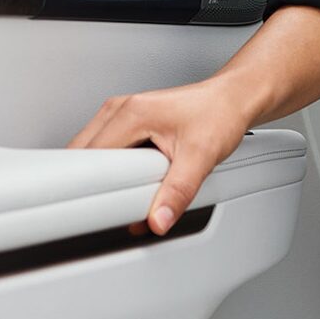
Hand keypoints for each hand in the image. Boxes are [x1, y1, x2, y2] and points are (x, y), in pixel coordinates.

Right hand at [67, 76, 256, 235]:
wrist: (234, 99)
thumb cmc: (220, 114)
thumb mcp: (201, 156)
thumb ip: (178, 192)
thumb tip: (159, 219)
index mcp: (132, 112)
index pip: (91, 157)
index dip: (92, 186)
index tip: (97, 209)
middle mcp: (121, 109)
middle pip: (85, 156)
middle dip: (97, 185)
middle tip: (121, 204)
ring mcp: (122, 114)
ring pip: (93, 154)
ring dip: (106, 178)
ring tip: (133, 190)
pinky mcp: (128, 122)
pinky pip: (107, 150)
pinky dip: (114, 170)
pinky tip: (134, 181)